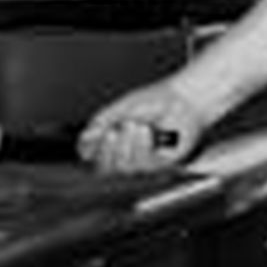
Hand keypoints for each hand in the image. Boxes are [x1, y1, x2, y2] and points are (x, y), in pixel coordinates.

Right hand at [76, 79, 210, 173]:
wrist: (182, 98)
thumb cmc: (156, 100)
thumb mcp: (121, 108)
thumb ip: (101, 123)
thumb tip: (84, 139)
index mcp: (115, 141)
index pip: (93, 158)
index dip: (91, 150)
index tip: (97, 133)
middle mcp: (127, 153)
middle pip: (105, 168)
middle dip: (109, 149)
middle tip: (115, 130)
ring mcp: (144, 161)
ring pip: (124, 168)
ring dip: (127, 146)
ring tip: (136, 125)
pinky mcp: (161, 164)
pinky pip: (144, 165)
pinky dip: (142, 147)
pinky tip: (146, 131)